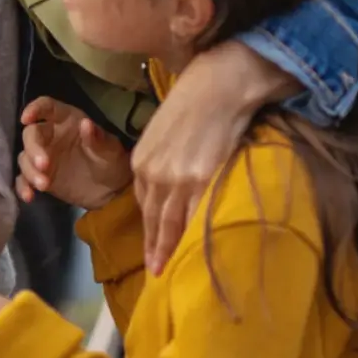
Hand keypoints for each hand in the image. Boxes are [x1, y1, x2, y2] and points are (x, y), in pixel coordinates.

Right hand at [17, 97, 132, 209]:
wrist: (112, 191)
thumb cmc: (112, 161)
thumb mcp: (110, 150)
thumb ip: (97, 138)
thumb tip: (85, 124)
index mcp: (67, 121)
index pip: (47, 107)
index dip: (35, 109)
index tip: (26, 119)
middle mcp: (51, 136)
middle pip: (31, 135)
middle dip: (33, 149)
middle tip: (44, 165)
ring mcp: (43, 156)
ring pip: (25, 158)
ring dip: (30, 170)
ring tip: (44, 185)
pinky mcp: (39, 176)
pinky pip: (24, 179)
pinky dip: (23, 187)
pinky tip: (29, 196)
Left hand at [133, 40, 295, 273]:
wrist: (216, 87)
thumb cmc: (193, 103)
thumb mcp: (164, 133)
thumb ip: (161, 160)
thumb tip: (169, 182)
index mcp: (141, 161)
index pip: (143, 202)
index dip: (149, 225)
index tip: (151, 243)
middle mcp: (153, 173)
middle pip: (153, 218)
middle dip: (154, 246)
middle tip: (155, 271)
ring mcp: (176, 178)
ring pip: (169, 222)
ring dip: (168, 248)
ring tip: (167, 269)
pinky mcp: (200, 179)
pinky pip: (193, 215)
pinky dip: (190, 235)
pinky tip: (192, 249)